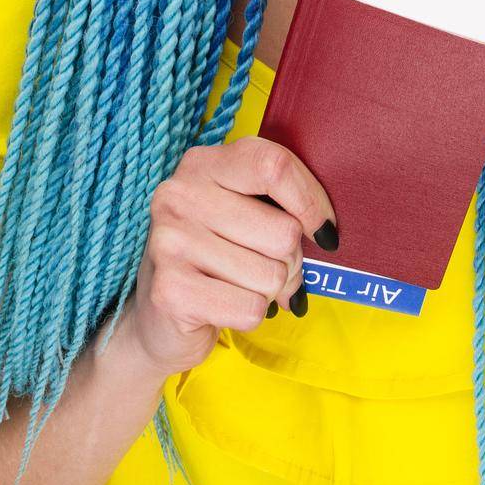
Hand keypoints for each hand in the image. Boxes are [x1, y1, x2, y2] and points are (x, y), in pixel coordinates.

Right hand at [125, 137, 337, 376]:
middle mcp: (179, 194)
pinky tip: (223, 307)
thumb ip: (280, 205)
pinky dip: (250, 316)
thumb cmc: (217, 257)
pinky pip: (251, 308)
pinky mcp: (169, 290)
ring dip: (269, 292)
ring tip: (240, 287)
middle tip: (265, 268)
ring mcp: (169, 241)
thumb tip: (326, 234)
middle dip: (290, 262)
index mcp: (203, 165)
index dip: (311, 202)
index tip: (322, 230)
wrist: (158, 319)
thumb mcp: (243, 213)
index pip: (274, 166)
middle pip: (283, 231)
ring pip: (272, 276)